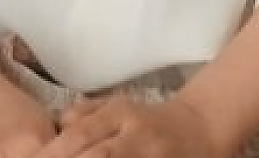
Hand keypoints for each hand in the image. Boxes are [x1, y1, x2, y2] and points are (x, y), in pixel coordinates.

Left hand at [37, 95, 226, 157]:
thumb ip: (86, 113)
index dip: (57, 152)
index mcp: (121, 114)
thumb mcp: (118, 106)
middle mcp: (137, 134)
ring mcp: (151, 154)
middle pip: (99, 155)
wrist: (201, 129)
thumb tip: (59, 124)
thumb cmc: (149, 120)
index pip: (82, 134)